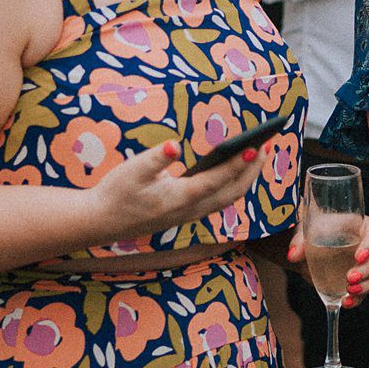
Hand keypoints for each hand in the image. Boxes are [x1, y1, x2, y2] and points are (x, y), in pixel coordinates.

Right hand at [88, 137, 260, 245]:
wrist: (102, 222)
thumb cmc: (116, 192)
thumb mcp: (132, 170)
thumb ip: (155, 158)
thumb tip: (174, 145)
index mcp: (180, 198)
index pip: (218, 180)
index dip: (239, 164)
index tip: (257, 147)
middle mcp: (190, 210)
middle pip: (232, 193)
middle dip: (253, 171)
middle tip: (266, 145)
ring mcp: (190, 215)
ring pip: (227, 199)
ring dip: (245, 179)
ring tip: (257, 155)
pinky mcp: (186, 215)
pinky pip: (218, 202)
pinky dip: (232, 185)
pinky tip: (233, 169)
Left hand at [288, 216, 368, 304]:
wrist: (310, 251)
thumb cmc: (314, 234)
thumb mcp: (306, 233)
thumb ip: (299, 242)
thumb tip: (293, 255)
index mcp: (360, 226)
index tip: (359, 256)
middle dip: (368, 269)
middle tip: (349, 278)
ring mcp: (368, 265)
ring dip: (368, 285)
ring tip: (350, 291)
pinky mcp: (362, 281)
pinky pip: (367, 290)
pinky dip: (358, 298)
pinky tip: (345, 302)